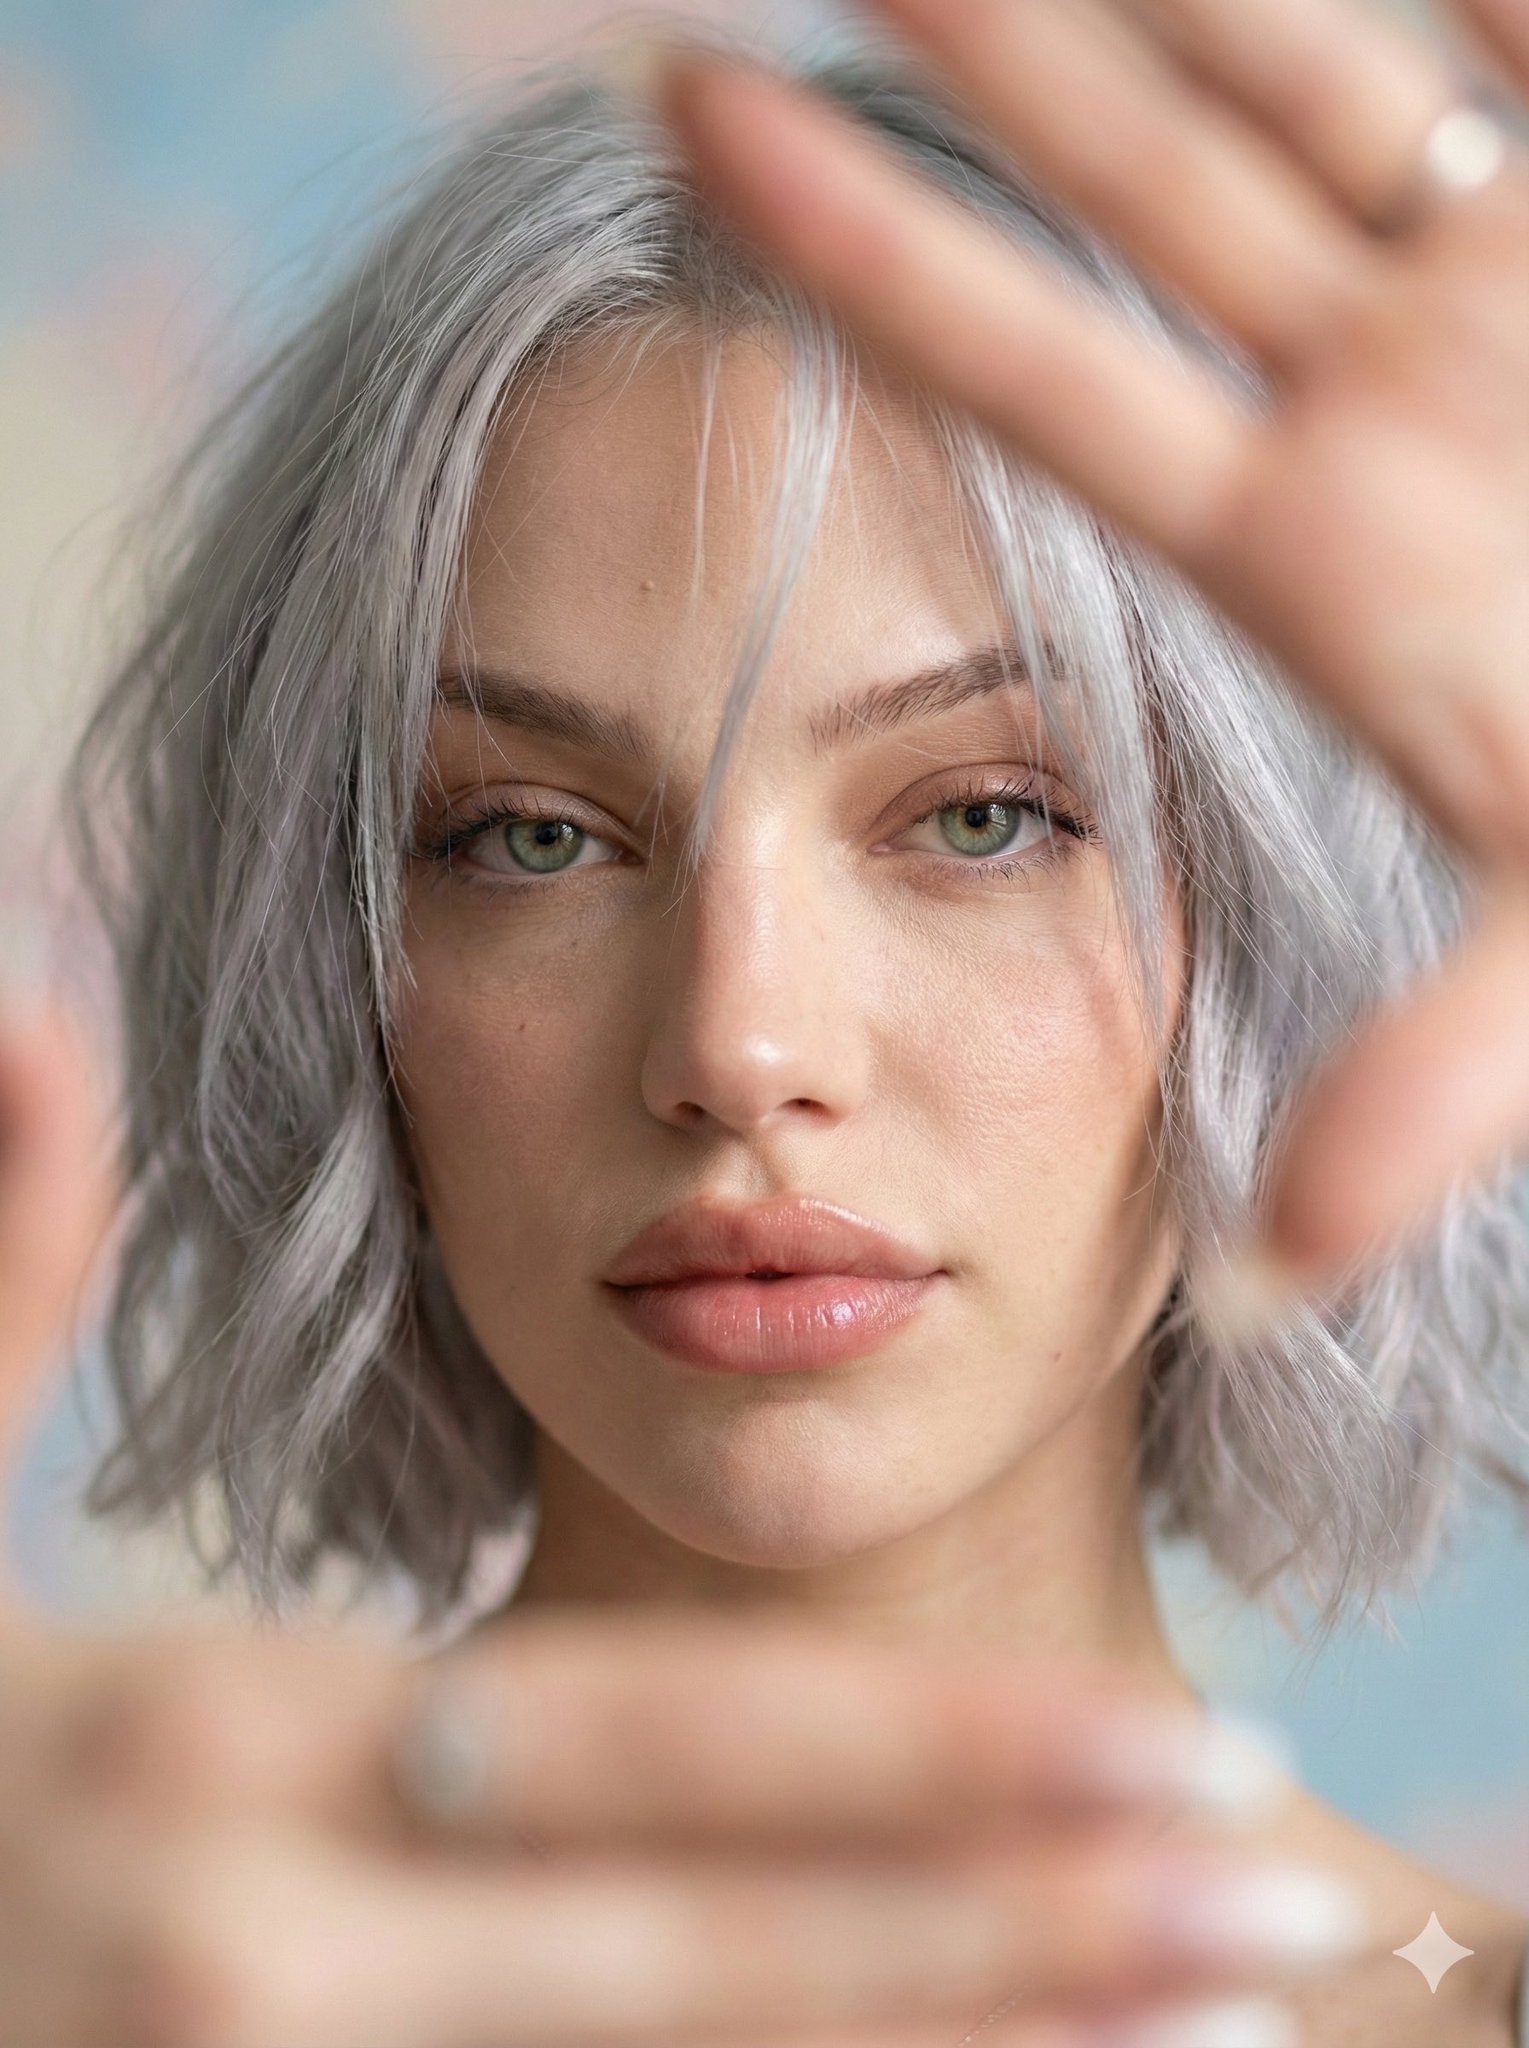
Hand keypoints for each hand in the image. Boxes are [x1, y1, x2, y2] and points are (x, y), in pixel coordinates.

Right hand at [0, 999, 1368, 2042]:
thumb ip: (8, 1260)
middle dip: (1016, 1926)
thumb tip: (42, 1020)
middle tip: (1273, 1895)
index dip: (919, 1759)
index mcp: (212, 1738)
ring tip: (1205, 2010)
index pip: (639, 1746)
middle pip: (717, 1950)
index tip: (1166, 1752)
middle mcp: (274, 1948)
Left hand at [643, 0, 1528, 1304]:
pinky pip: (1472, 37)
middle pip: (1128, 182)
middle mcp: (1375, 388)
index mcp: (1317, 542)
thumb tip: (1259, 1271)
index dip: (873, 265)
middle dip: (978, 45)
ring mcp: (1492, 268)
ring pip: (1284, 61)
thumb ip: (1437, 1082)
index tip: (692, 135)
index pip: (1042, 380)